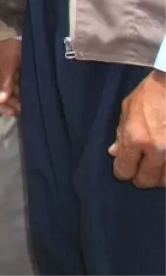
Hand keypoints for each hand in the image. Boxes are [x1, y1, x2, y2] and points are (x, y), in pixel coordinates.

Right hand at [0, 38, 21, 116]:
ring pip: (8, 92)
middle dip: (9, 104)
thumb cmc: (12, 44)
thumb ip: (5, 80)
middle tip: (24, 110)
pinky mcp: (15, 73)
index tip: (12, 112)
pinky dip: (21, 93)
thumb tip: (0, 100)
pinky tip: (29, 96)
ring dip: (16, 99)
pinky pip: (16, 87)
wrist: (22, 31)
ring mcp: (5, 74)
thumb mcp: (9, 61)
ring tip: (28, 104)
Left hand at [110, 71, 165, 187]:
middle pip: (147, 180)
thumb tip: (114, 153)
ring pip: (165, 181)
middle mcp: (156, 149)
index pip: (125, 170)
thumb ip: (121, 133)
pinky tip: (165, 162)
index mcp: (135, 138)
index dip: (123, 172)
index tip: (125, 170)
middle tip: (141, 171)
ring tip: (156, 167)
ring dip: (159, 176)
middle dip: (141, 178)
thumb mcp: (128, 109)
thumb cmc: (150, 95)